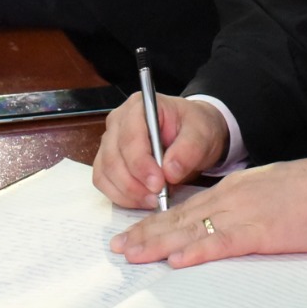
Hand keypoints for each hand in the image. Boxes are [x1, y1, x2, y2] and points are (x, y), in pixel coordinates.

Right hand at [93, 94, 229, 209]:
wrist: (193, 135)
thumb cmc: (195, 128)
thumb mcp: (202, 134)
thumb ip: (189, 149)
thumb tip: (170, 172)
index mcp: (140, 106)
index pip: (130, 137)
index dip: (141, 163)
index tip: (158, 183)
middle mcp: (119, 122)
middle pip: (113, 157)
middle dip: (134, 183)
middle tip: (158, 197)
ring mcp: (110, 141)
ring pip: (105, 172)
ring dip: (127, 192)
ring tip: (153, 200)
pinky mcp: (108, 161)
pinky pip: (104, 182)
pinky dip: (121, 196)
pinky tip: (141, 200)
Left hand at [110, 156, 306, 267]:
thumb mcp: (267, 191)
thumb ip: (242, 205)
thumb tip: (223, 224)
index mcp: (233, 190)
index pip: (185, 208)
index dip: (154, 222)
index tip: (131, 234)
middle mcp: (230, 199)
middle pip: (179, 218)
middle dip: (145, 234)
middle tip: (117, 248)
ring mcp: (243, 214)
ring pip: (192, 230)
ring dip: (158, 244)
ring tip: (132, 254)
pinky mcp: (260, 232)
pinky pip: (222, 243)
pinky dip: (198, 252)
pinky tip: (178, 260)